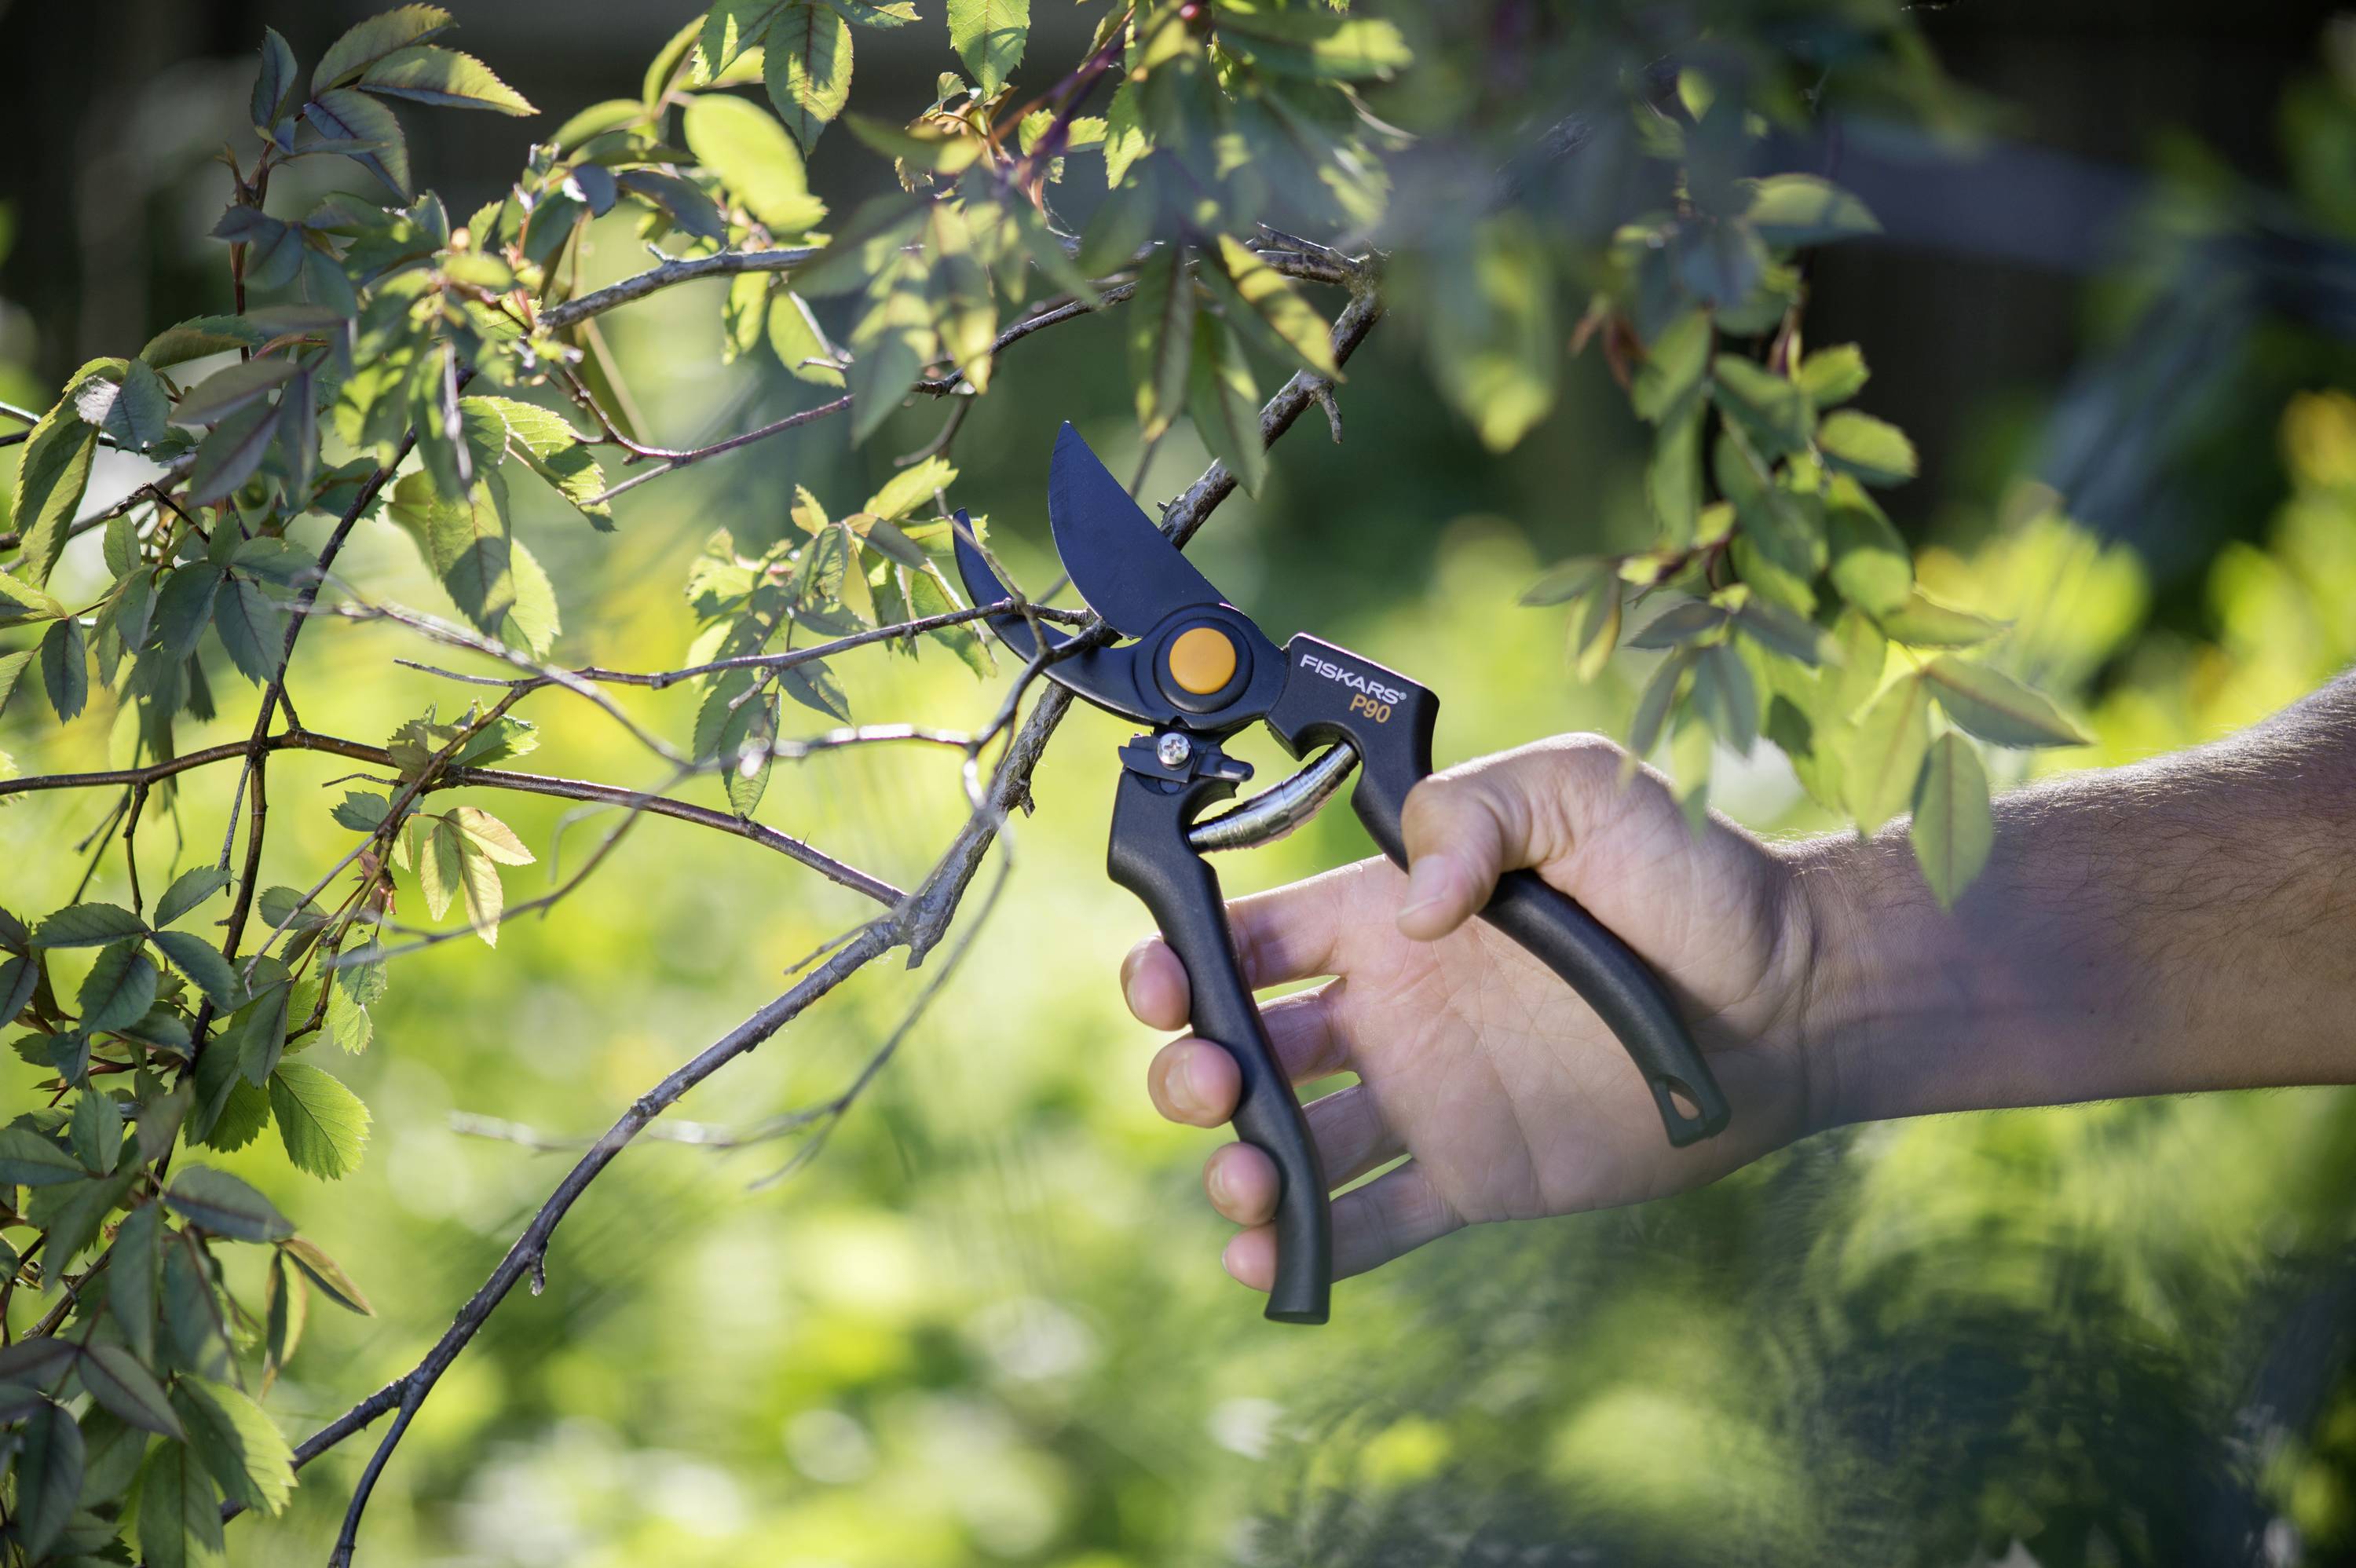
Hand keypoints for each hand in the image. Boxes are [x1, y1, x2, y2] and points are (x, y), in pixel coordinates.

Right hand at [1123, 735, 1825, 1293]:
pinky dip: (1308, 1248)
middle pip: (1242, 1044)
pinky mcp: (1472, 1174)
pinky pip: (1369, 1220)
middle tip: (1213, 1083)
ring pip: (1290, 1143)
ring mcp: (1425, 1097)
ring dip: (1242, 1164)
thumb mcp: (1583, 789)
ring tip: (1249, 1180)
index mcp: (1388, 913)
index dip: (1181, 956)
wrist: (1793, 996)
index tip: (1158, 982)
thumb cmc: (1692, 875)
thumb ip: (1478, 812)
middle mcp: (1389, 1007)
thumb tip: (1413, 910)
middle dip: (1196, 1068)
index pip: (1249, 935)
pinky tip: (1265, 1259)